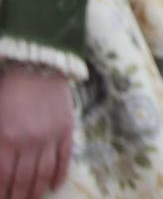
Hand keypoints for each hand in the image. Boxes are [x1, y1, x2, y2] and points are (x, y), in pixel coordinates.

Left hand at [0, 66, 73, 198]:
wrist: (39, 65)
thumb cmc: (9, 90)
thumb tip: (0, 167)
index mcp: (5, 138)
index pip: (2, 177)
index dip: (1, 192)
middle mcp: (28, 142)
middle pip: (22, 180)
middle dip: (17, 196)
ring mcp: (50, 137)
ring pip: (43, 173)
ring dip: (36, 191)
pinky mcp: (67, 130)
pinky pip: (64, 158)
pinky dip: (59, 174)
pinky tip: (54, 185)